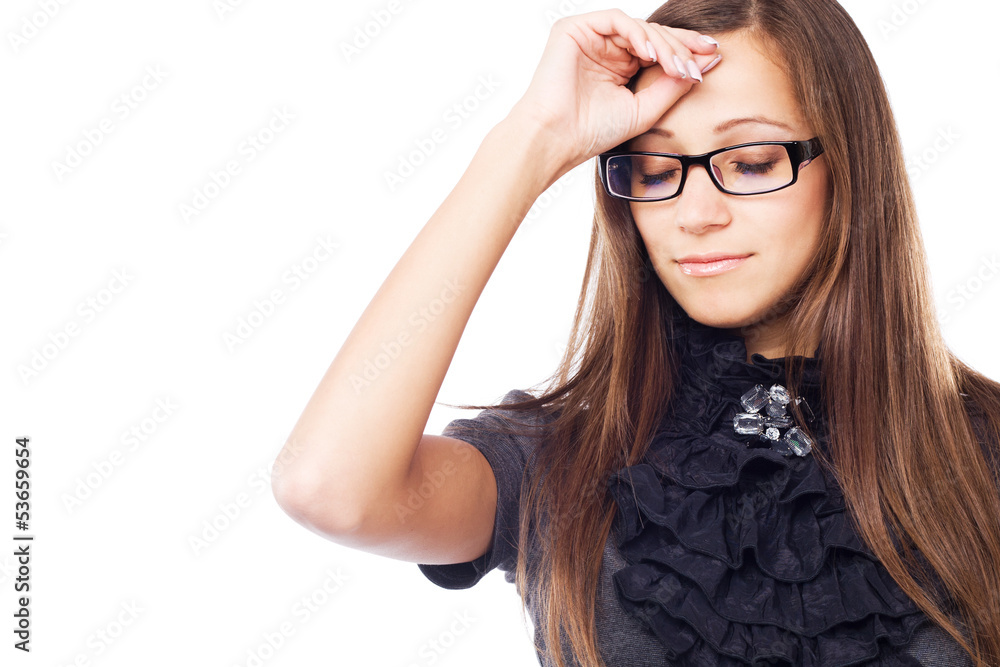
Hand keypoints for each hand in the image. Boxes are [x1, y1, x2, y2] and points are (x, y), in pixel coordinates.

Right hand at [509, 9, 720, 173]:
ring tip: (676, 66)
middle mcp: (606, 48)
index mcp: (620, 66)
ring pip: (639, 26)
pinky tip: (651, 54)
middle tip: (699, 65)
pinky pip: (616, 19)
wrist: (556, 139)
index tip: (714, 56)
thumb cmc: (591, 132)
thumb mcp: (644, 109)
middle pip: (653, 34)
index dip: (687, 50)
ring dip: (663, 44)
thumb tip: (706, 63)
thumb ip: (672, 87)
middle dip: (680, 48)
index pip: (659, 49)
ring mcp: (590, 37)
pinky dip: (637, 33)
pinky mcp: (574, 28)